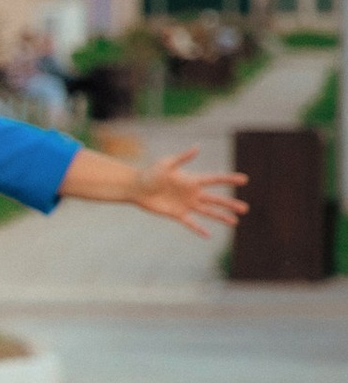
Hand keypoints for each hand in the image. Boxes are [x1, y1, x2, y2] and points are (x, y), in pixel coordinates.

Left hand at [131, 147, 247, 234]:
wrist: (137, 188)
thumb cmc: (150, 173)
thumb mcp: (166, 164)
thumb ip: (182, 158)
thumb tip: (197, 147)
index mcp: (192, 180)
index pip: (215, 179)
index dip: (229, 179)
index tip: (244, 179)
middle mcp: (192, 193)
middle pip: (216, 199)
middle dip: (230, 204)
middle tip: (246, 208)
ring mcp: (186, 204)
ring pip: (208, 212)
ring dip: (221, 217)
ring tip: (235, 222)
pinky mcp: (177, 214)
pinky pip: (191, 223)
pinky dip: (199, 229)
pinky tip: (209, 235)